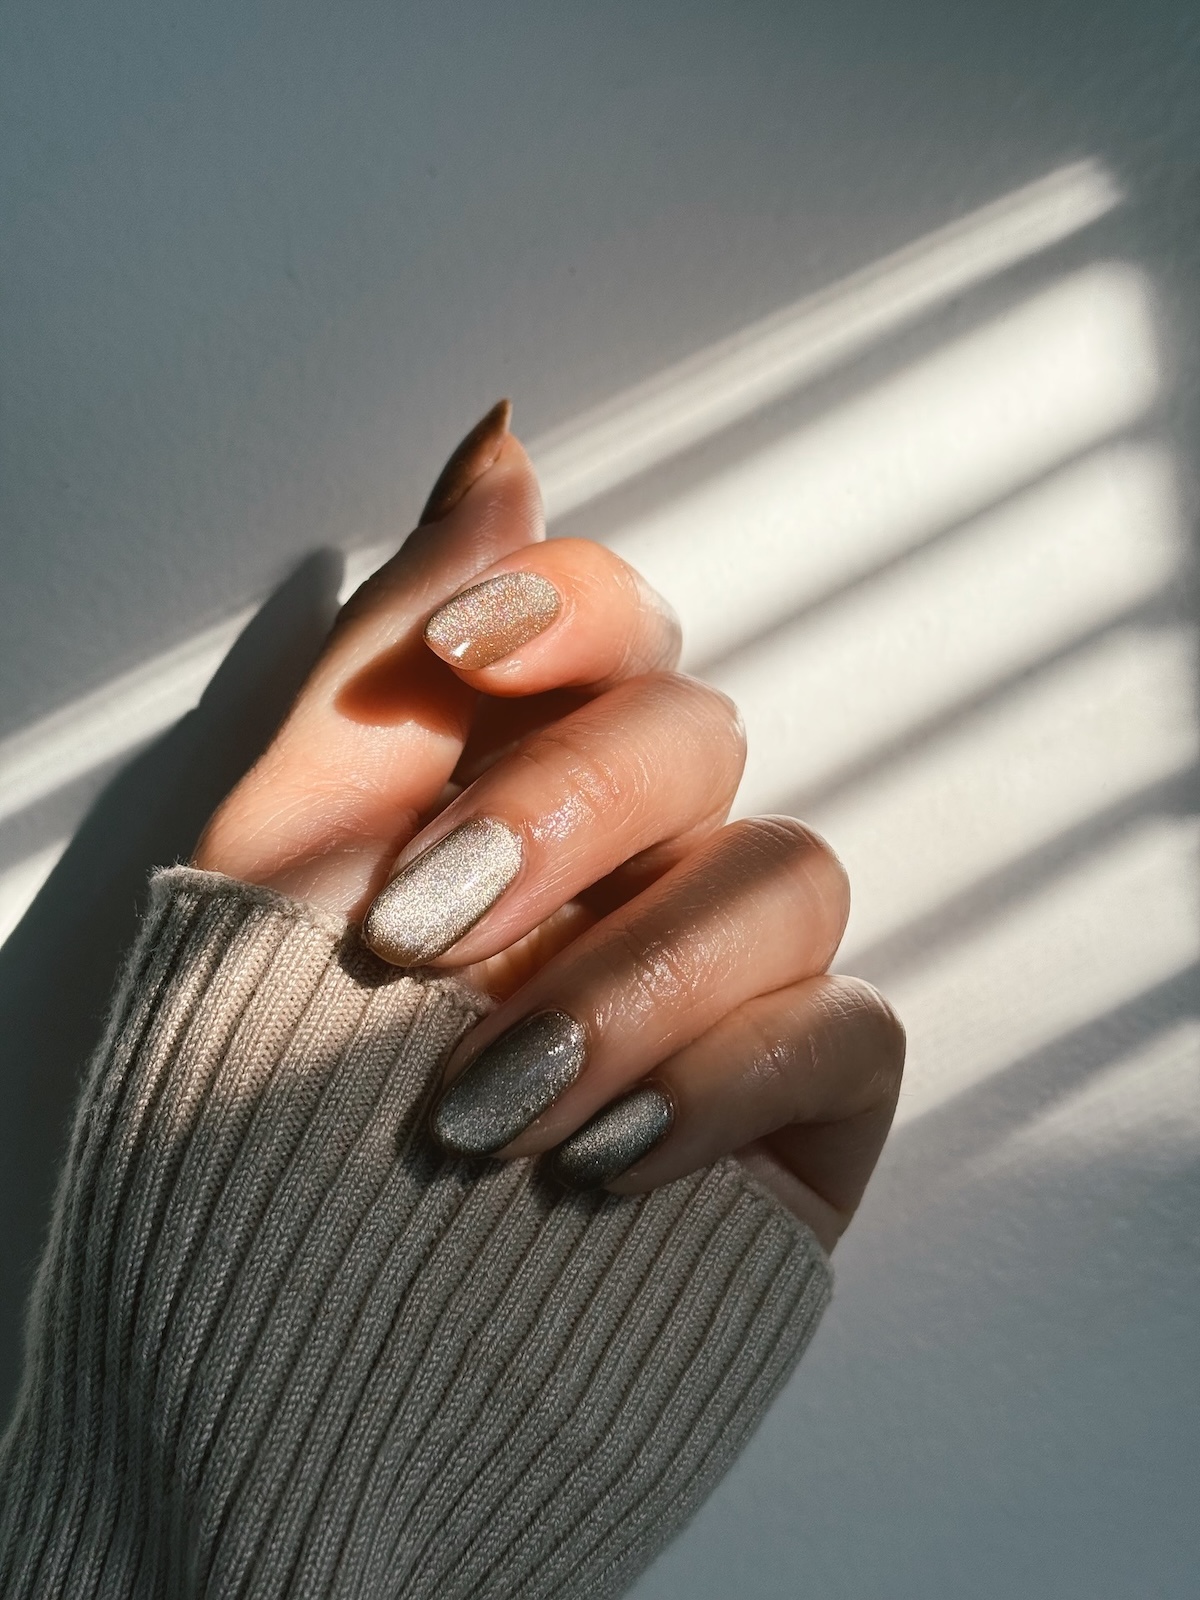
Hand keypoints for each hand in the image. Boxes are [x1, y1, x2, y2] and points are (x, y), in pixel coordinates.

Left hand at [195, 402, 904, 1248]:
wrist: (294, 1349)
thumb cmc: (257, 1089)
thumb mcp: (276, 851)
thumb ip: (390, 650)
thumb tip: (505, 443)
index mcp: (524, 782)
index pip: (620, 625)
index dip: (576, 607)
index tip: (473, 651)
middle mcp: (645, 861)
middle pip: (702, 738)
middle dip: (568, 815)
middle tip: (421, 935)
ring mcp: (731, 981)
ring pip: (790, 876)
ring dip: (631, 978)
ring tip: (481, 1102)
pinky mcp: (798, 1104)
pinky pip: (849, 1030)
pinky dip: (721, 1079)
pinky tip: (593, 1163)